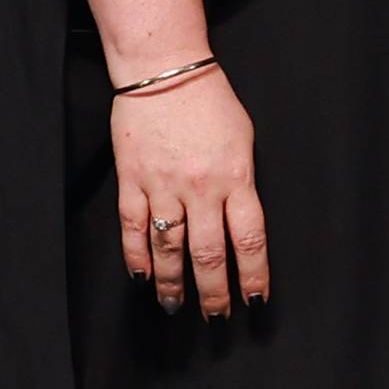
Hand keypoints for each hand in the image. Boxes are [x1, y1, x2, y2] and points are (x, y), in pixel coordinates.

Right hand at [110, 64, 267, 317]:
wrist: (165, 71)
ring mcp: (163, 186)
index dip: (253, 274)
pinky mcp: (133, 180)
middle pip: (209, 253)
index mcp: (236, 177)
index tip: (255, 299)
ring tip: (175, 306)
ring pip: (168, 248)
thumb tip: (240, 223)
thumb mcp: (244, 140)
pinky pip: (134, 227)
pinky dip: (136, 256)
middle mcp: (201, 188)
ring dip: (173, 282)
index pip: (250, 238)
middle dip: (214, 291)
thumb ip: (242, 182)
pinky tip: (141, 277)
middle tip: (216, 317)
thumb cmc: (212, 103)